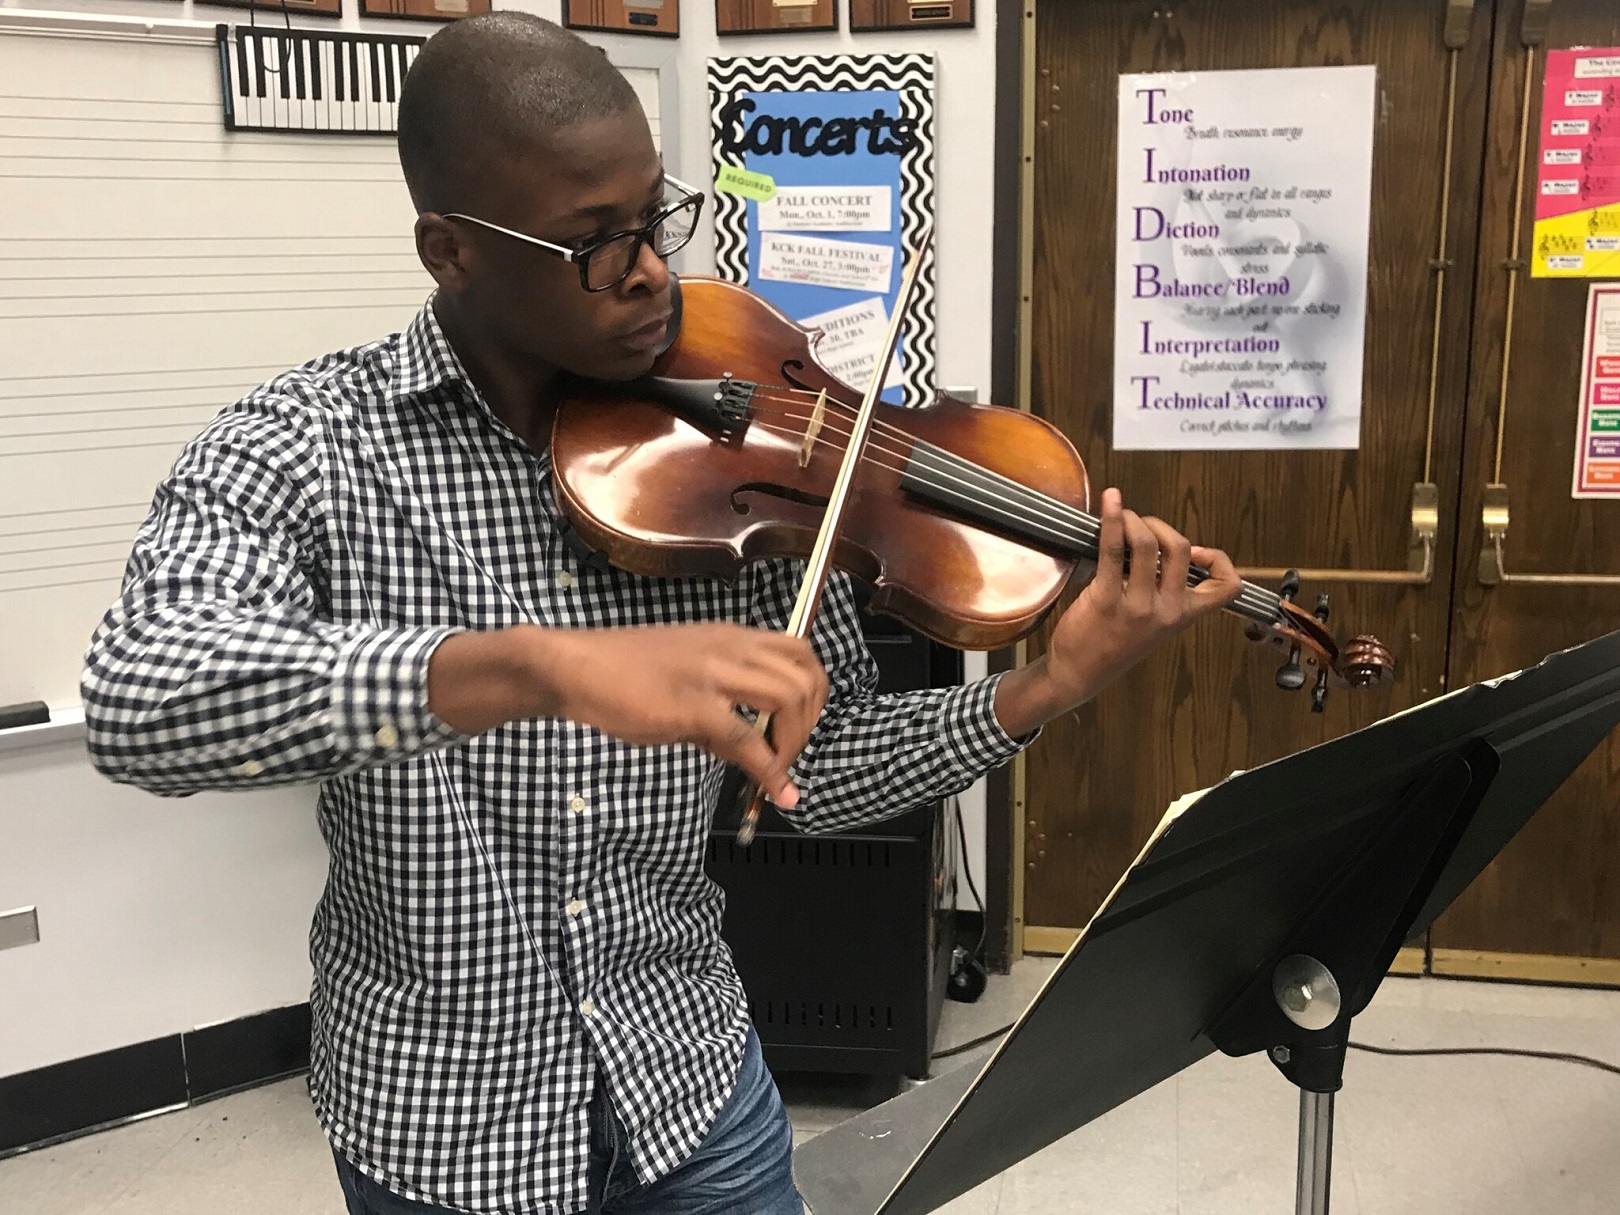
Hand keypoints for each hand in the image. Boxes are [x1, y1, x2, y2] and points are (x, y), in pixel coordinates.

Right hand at [428, 623, 827, 807]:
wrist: (574, 667)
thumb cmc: (622, 673)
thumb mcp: (685, 681)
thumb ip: (722, 712)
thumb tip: (749, 752)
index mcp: (732, 637)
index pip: (801, 653)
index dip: (813, 694)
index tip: (796, 728)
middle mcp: (731, 647)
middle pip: (806, 675)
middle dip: (811, 722)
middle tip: (788, 754)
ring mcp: (714, 674)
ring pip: (789, 698)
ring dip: (794, 742)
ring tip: (775, 770)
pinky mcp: (694, 705)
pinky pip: (748, 737)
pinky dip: (771, 769)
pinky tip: (775, 791)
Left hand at [993, 488, 1242, 735]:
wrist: (1078, 674)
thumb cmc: (1112, 643)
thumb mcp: (1153, 622)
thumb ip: (1164, 590)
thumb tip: (1159, 544)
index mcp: (1183, 615)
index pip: (1227, 586)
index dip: (1218, 560)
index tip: (1196, 551)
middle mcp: (1167, 611)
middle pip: (1180, 548)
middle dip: (1159, 525)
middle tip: (1139, 526)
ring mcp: (1138, 606)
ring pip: (1147, 544)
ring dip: (1132, 520)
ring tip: (1120, 518)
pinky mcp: (1107, 600)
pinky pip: (1112, 549)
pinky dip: (1111, 520)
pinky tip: (1109, 505)